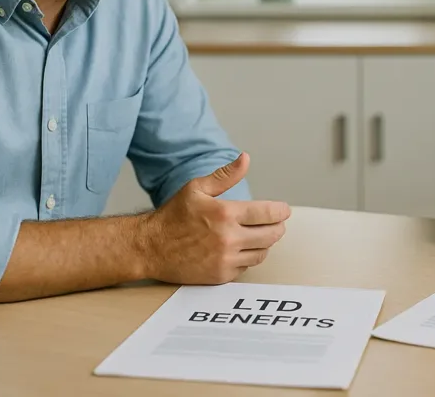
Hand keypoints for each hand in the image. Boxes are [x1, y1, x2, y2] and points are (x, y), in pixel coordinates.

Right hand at [139, 152, 290, 284]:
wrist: (150, 248)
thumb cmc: (173, 216)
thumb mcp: (196, 189)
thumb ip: (224, 176)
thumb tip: (245, 159)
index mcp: (225, 214)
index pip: (267, 213)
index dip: (280, 211)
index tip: (284, 210)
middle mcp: (228, 239)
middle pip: (271, 235)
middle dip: (278, 227)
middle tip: (278, 223)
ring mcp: (225, 260)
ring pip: (261, 253)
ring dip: (265, 244)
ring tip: (260, 235)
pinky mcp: (220, 276)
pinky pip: (246, 267)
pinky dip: (248, 258)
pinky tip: (241, 249)